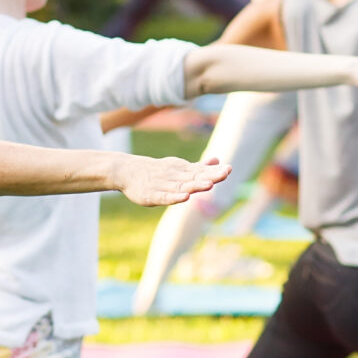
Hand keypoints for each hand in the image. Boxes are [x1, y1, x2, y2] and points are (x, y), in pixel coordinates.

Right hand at [113, 154, 229, 207]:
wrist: (128, 171)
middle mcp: (175, 177)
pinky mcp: (152, 195)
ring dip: (195, 185)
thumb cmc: (158, 171)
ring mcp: (164, 186)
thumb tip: (218, 160)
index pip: (202, 172)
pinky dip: (175, 197)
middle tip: (225, 173)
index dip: (215, 172)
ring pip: (182, 186)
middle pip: (195, 177)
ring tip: (209, 185)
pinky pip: (165, 197)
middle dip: (210, 176)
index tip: (229, 169)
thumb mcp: (179, 167)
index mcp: (183, 171)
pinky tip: (185, 197)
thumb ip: (199, 167)